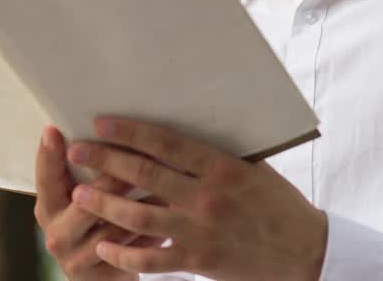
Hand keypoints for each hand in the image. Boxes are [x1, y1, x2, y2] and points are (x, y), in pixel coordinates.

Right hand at [34, 126, 167, 279]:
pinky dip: (151, 236)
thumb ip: (85, 174)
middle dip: (113, 178)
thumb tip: (101, 127)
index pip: (46, 179)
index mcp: (48, 209)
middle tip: (139, 157)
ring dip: (142, 206)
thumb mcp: (82, 201)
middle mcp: (56, 235)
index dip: (49, 155)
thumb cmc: (94, 226)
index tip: (53, 130)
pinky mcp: (99, 278)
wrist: (102, 277)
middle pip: (85, 202)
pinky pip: (130, 254)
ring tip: (167, 187)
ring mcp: (76, 260)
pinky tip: (170, 222)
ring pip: (113, 228)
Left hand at [67, 117, 327, 280]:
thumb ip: (219, 156)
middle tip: (78, 151)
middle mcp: (207, 197)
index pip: (167, 143)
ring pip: (140, 217)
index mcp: (223, 168)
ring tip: (79, 194)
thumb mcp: (254, 170)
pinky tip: (104, 245)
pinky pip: (152, 259)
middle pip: (146, 175)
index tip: (102, 123)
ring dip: (105, 204)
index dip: (131, 132)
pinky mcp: (198, 260)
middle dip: (106, 161)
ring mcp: (200, 230)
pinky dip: (124, 254)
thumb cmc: (280, 205)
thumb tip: (182, 134)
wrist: (304, 252)